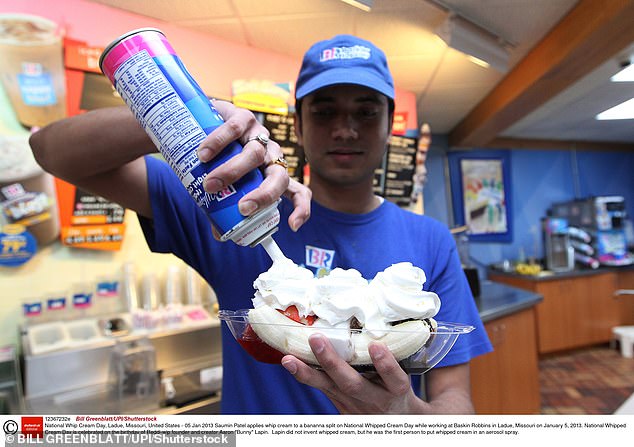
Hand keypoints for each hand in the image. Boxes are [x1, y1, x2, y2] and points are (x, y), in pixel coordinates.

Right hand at [197, 100, 310, 232]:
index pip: (298, 192)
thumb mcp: (223, 186)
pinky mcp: (243, 117)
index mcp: (272, 175)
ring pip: (255, 154)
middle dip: (264, 195)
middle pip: (279, 176)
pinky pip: (235, 128)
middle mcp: (272, 156)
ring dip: (232, 172)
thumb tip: (220, 235)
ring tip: (210, 185)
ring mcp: (260, 135)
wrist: (200, 124)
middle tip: (242, 209)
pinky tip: (204, 155)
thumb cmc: (217, 162)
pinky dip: (219, 143)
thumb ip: (222, 208)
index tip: (292, 226)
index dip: (301, 209)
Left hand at [281, 334, 429, 413]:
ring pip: (329, 388)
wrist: (396, 423)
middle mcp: (373, 400)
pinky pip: (320, 388)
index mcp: (396, 392)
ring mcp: (353, 404)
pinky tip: (289, 361)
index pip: (394, 380)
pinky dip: (304, 373)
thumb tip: (418, 325)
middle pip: (353, 385)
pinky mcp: (338, 403)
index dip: (386, 365)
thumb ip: (415, 362)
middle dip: (333, 362)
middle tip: (317, 339)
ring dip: (307, 372)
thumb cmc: (403, 393)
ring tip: (289, 358)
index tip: (376, 346)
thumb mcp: (415, 382)